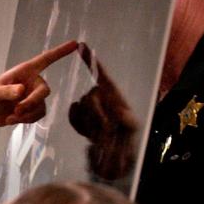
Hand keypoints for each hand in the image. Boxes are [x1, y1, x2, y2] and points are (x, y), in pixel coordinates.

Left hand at [0, 40, 77, 146]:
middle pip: (44, 91)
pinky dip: (25, 120)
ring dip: (26, 114)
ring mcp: (35, 96)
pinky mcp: (35, 109)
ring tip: (11, 116)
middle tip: (17, 110)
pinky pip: (38, 115)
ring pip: (41, 106)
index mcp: (25, 71)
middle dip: (31, 102)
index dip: (60, 52)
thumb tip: (21, 90)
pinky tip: (12, 119)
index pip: (45, 59)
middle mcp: (33, 82)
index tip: (75, 43)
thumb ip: (6, 91)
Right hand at [68, 43, 138, 179]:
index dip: (91, 61)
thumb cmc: (127, 141)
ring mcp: (87, 107)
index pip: (102, 74)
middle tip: (107, 129)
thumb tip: (116, 111)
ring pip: (80, 107)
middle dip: (97, 114)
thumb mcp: (131, 128)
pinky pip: (72, 114)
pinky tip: (88, 133)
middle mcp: (100, 97)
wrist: (114, 156)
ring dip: (90, 123)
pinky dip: (78, 125)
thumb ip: (126, 119)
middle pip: (90, 96)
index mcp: (114, 94)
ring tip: (101, 133)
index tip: (81, 46)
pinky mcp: (78, 118)